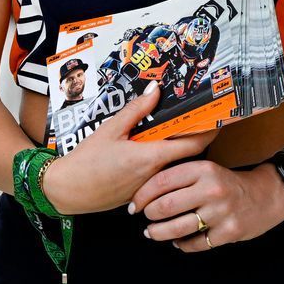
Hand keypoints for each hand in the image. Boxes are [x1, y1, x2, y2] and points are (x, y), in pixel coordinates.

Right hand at [39, 86, 217, 215]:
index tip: (216, 120)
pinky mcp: (139, 192)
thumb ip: (136, 110)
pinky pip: (156, 174)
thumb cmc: (86, 161)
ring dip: (172, 149)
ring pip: (170, 165)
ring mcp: (148, 186)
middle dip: (189, 137)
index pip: (192, 145)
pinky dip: (157, 161)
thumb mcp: (110, 129)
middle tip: (191, 118)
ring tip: (164, 132)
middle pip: (183, 154)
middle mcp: (155, 174)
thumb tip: (155, 91)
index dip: (207, 132)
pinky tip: (144, 151)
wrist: (67, 190)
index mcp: (150, 157)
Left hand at [129, 159, 283, 250]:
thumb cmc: (229, 182)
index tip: (134, 204)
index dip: (142, 195)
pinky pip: (197, 243)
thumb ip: (181, 176)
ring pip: (178, 228)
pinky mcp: (229, 232)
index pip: (161, 181)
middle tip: (144, 219)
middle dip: (149, 216)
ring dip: (160, 233)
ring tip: (152, 233)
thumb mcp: (207, 169)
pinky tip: (178, 242)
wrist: (268, 195)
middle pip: (166, 206)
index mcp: (203, 168)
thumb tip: (144, 192)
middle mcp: (212, 189)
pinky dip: (183, 245)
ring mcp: (221, 212)